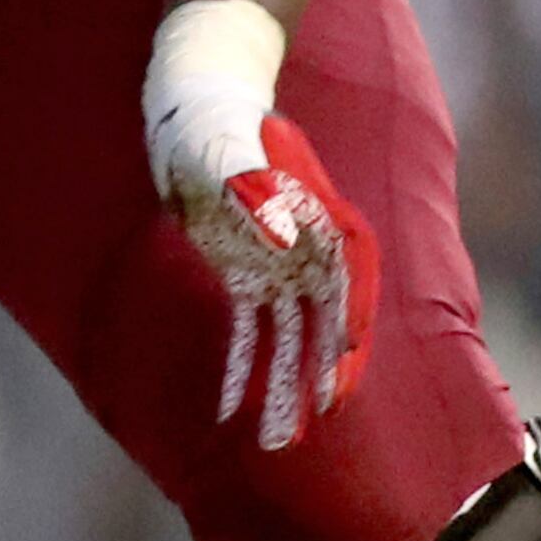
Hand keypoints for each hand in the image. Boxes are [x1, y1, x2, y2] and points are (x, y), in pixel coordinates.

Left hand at [145, 0, 379, 451]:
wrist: (195, 98)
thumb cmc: (211, 116)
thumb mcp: (222, 144)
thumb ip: (254, 186)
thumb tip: (285, 239)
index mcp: (319, 221)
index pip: (346, 288)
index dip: (346, 334)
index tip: (342, 378)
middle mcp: (306, 251)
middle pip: (323, 323)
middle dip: (321, 375)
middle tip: (312, 426)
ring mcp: (277, 265)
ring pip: (289, 337)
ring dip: (286, 385)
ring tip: (279, 442)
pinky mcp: (244, 273)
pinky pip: (250, 329)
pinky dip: (245, 366)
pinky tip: (233, 407)